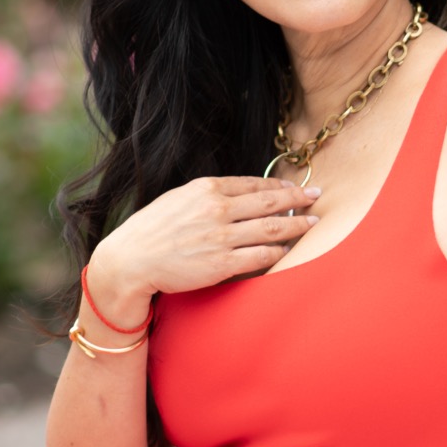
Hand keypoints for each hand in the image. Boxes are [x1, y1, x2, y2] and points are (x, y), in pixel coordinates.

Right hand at [87, 176, 319, 318]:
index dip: (277, 184)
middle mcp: (217, 209)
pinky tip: (289, 250)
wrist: (130, 261)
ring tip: (313, 223)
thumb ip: (207, 195)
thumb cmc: (150, 231)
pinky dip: (278, 252)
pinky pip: (260, 256)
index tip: (293, 186)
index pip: (252, 183)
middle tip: (316, 196)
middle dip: (297, 198)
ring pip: (271, 228)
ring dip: (296, 225)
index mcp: (206, 189)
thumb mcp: (177, 199)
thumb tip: (235, 194)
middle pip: (269, 201)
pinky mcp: (222, 264)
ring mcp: (221, 237)